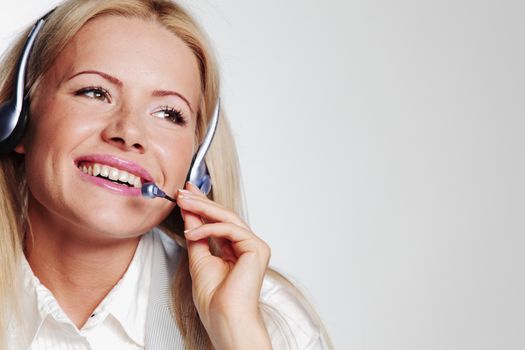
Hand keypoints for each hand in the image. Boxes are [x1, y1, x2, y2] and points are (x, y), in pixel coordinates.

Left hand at [177, 182, 271, 349]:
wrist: (223, 317)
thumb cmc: (214, 297)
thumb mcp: (198, 256)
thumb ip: (196, 233)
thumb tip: (189, 212)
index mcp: (237, 249)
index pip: (220, 220)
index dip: (203, 204)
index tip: (187, 192)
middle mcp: (248, 245)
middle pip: (224, 215)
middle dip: (201, 201)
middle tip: (182, 191)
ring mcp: (255, 246)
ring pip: (228, 218)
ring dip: (203, 208)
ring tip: (183, 203)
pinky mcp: (257, 248)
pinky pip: (230, 229)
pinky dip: (209, 228)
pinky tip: (192, 233)